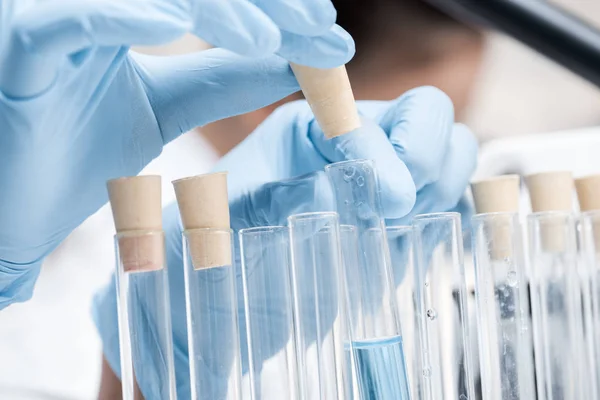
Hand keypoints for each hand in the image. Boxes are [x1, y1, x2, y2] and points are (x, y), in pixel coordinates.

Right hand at [0, 0, 353, 307]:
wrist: (17, 216)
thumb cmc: (78, 159)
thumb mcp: (164, 113)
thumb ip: (220, 84)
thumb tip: (289, 62)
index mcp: (128, 18)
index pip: (214, 1)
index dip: (275, 9)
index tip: (329, 35)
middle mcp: (94, 9)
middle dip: (261, 2)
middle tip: (318, 26)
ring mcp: (54, 22)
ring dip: (213, 8)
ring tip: (267, 38)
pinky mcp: (17, 48)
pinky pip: (67, 20)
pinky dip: (119, 17)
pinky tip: (174, 26)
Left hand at [93, 86, 477, 397]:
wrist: (219, 308)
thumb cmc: (212, 259)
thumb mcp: (226, 220)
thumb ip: (282, 194)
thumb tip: (350, 184)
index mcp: (305, 131)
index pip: (368, 112)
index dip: (387, 150)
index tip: (388, 200)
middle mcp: (347, 147)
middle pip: (424, 115)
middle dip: (428, 157)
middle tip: (405, 207)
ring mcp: (378, 183)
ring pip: (449, 153)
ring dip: (445, 185)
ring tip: (411, 225)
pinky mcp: (395, 223)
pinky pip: (451, 200)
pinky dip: (456, 214)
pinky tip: (428, 241)